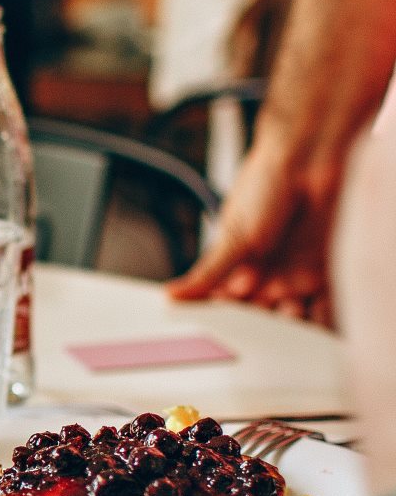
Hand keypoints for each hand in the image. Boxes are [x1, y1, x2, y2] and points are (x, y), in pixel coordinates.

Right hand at [165, 130, 338, 325]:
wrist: (310, 162)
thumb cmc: (266, 183)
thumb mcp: (232, 236)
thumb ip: (208, 273)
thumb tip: (173, 294)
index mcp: (233, 267)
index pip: (221, 304)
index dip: (220, 321)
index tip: (217, 334)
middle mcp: (262, 274)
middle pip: (255, 316)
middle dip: (255, 326)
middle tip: (255, 328)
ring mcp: (292, 274)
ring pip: (287, 316)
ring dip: (286, 324)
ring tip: (283, 315)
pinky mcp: (322, 272)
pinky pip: (321, 306)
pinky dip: (316, 319)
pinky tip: (310, 321)